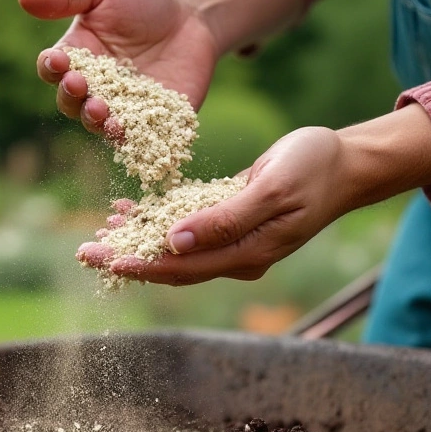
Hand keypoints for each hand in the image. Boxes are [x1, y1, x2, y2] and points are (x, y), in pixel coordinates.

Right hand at [18, 0, 219, 136]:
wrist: (193, 16)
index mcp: (75, 57)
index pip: (52, 68)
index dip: (51, 67)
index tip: (59, 60)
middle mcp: (93, 88)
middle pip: (70, 102)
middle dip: (72, 96)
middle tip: (79, 85)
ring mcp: (121, 108)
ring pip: (100, 125)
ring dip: (97, 121)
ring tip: (103, 113)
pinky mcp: (153, 123)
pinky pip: (140, 138)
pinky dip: (137, 142)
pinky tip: (138, 138)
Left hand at [79, 127, 352, 284]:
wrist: (347, 162)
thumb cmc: (314, 169)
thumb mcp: (271, 189)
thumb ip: (224, 218)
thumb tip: (175, 242)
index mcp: (247, 255)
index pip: (184, 269)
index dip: (143, 266)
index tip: (107, 260)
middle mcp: (237, 255)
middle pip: (172, 265)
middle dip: (127, 257)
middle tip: (83, 251)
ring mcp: (234, 241)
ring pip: (175, 248)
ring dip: (137, 239)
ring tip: (99, 231)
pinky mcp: (231, 221)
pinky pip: (187, 227)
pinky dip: (156, 220)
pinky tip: (129, 210)